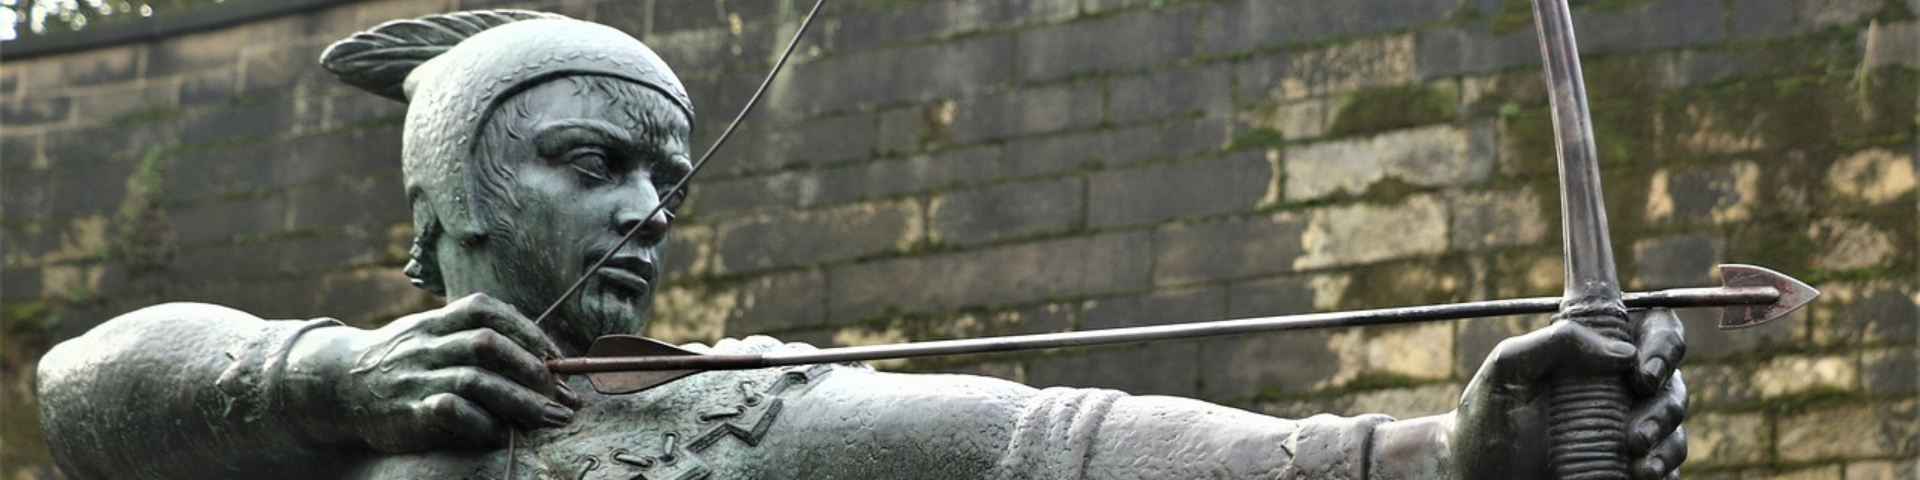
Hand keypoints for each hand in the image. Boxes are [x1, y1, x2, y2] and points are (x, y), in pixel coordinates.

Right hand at [283, 293, 579, 452]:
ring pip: (476, 379)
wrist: (335, 385)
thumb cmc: (400, 360)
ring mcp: (416, 378)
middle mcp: (426, 346)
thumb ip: (472, 330)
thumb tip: (532, 334)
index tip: (555, 355)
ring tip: (549, 417)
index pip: (485, 310)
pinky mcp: (408, 412)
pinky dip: (483, 422)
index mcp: (434, 322)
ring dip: (521, 400)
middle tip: (562, 393)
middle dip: (532, 368)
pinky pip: (452, 411)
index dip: (525, 329)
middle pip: (488, 345)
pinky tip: (502, 434)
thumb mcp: (429, 333)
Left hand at [1450, 308, 1686, 478]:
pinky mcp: (1632, 465)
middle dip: (1664, 400)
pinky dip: (1663, 467)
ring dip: (1664, 436)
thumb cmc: (1488, 414)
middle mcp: (1620, 384)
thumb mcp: (1508, 367)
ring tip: (1635, 453)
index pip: (1651, 327)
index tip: (1640, 367)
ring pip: (1674, 421)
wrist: (1476, 474)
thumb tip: (1623, 353)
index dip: (1662, 339)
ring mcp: (1629, 425)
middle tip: (1638, 423)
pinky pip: (1667, 463)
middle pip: (1670, 378)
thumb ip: (1556, 343)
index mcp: (1597, 350)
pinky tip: (1642, 474)